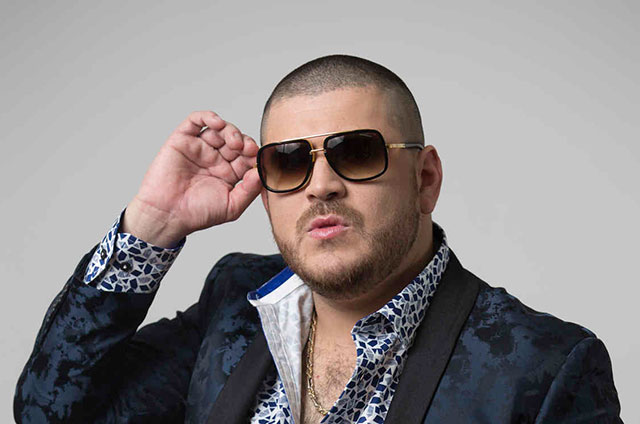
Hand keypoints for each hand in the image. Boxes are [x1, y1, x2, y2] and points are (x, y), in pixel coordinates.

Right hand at [121, 111, 261, 247]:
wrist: (168, 215)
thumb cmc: (197, 214)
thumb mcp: (232, 206)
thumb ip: (250, 189)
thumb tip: (263, 172)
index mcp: (229, 172)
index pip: (247, 156)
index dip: (255, 154)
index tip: (258, 158)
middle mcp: (215, 158)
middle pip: (236, 140)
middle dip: (245, 142)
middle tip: (247, 149)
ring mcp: (199, 148)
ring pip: (219, 129)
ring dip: (231, 130)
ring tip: (234, 142)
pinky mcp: (182, 140)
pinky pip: (196, 120)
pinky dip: (208, 117)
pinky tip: (218, 123)